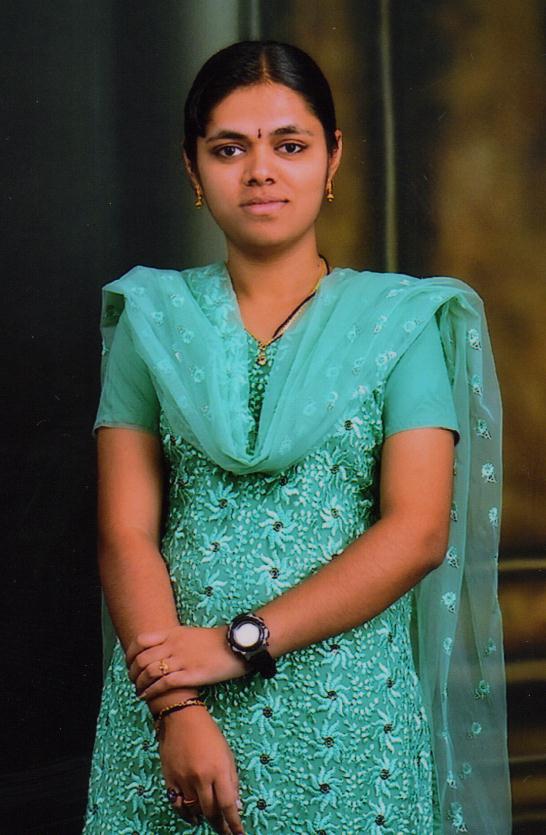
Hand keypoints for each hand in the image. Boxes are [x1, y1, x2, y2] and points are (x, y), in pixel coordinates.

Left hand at [125, 624, 248, 700]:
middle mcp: (174, 645)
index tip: (129, 665)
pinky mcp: (192, 674)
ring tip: (139, 692)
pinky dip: (152, 691)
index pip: (141, 641)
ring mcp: (182, 660)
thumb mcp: (191, 634)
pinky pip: (165, 683)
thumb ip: (174, 640)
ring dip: (140, 684)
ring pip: (150, 672)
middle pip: (142, 659)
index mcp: (173, 633)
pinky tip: (147, 697)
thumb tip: (161, 651)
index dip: (130, 655)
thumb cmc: (216, 641)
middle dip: (132, 673)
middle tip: (133, 682)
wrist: (237, 644)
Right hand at [159, 706, 244, 834]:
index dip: (234, 824)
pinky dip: (186, 815)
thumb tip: (236, 806)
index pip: (228, 805)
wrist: (181, 718)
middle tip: (226, 832)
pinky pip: (178, 805)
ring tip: (212, 822)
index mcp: (219, 769)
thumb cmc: (208, 734)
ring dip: (204, 819)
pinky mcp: (169, 780)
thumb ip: (232, 781)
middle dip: (220, 826)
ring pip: (194, 811)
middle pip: (211, 812)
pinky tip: (193, 818)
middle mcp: (201, 778)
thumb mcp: (227, 754)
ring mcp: (183, 780)